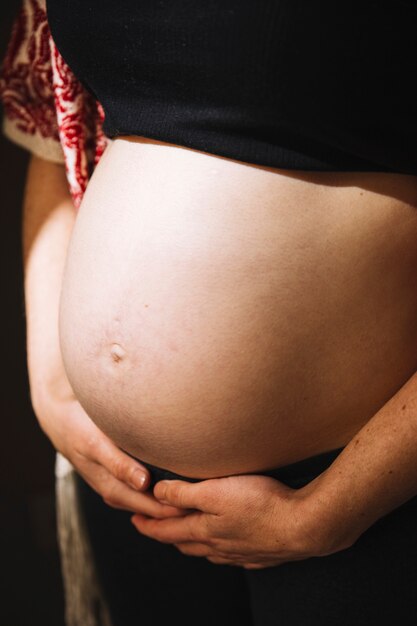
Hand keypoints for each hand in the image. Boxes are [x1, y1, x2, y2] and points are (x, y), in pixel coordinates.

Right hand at [33, 384, 184, 518]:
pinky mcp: (122, 479)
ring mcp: (120, 488)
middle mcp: (118, 494)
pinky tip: (179, 482)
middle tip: (206, 500)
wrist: (62, 422)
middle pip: (155, 510)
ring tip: (198, 495)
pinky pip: (146, 492)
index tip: (198, 502)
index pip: (152, 509)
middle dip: (180, 508)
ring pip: (151, 503)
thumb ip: (119, 465)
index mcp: (113, 490)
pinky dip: (162, 490)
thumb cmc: (80, 430)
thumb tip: (143, 484)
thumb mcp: (97, 445)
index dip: (176, 508)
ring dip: (173, 501)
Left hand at [131, 474, 328, 568]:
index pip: (167, 531)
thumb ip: (184, 493)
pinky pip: (230, 556)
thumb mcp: (216, 491)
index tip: (134, 520)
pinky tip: (223, 547)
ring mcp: (239, 553)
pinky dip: (217, 550)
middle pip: (184, 543)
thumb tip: (157, 495)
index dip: (148, 525)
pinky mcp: (259, 554)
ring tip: (184, 536)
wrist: (303, 526)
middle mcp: (218, 547)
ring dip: (190, 543)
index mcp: (204, 531)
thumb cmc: (260, 504)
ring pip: (207, 552)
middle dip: (166, 535)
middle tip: (153, 527)